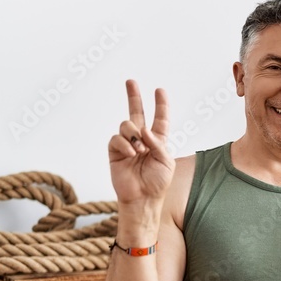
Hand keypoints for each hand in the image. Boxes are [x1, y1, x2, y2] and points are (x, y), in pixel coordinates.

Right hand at [107, 80, 174, 205]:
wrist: (142, 198)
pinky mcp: (114, 151)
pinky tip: (131, 154)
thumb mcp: (166, 161)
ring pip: (126, 124)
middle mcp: (141, 139)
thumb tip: (143, 129)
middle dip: (134, 96)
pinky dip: (124, 144)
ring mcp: (127, 144)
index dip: (160, 105)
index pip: (160, 119)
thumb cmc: (158, 182)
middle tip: (130, 81)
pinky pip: (116, 138)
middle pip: (136, 113)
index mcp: (157, 141)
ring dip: (134, 134)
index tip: (160, 90)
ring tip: (140, 150)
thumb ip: (157, 143)